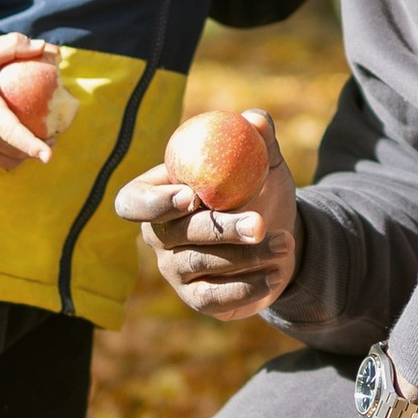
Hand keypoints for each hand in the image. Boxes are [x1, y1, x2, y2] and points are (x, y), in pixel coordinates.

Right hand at [0, 35, 59, 167]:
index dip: (32, 146)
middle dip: (39, 148)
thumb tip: (47, 48)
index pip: (11, 132)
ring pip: (7, 161)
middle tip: (54, 135)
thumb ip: (14, 47)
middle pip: (16, 151)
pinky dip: (11, 157)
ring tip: (40, 141)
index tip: (49, 157)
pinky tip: (18, 144)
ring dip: (25, 156)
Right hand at [114, 109, 297, 317]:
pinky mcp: (197, 299)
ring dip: (246, 256)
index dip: (153, 202)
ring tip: (285, 243)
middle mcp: (157, 235)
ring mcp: (174, 270)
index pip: (132, 202)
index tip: (190, 196)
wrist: (280, 237)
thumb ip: (258, 140)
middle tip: (258, 223)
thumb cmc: (259, 192)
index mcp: (157, 194)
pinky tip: (274, 274)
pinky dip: (246, 287)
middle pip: (172, 235)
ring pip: (200, 264)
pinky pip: (214, 297)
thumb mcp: (263, 164)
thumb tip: (254, 119)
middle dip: (219, 229)